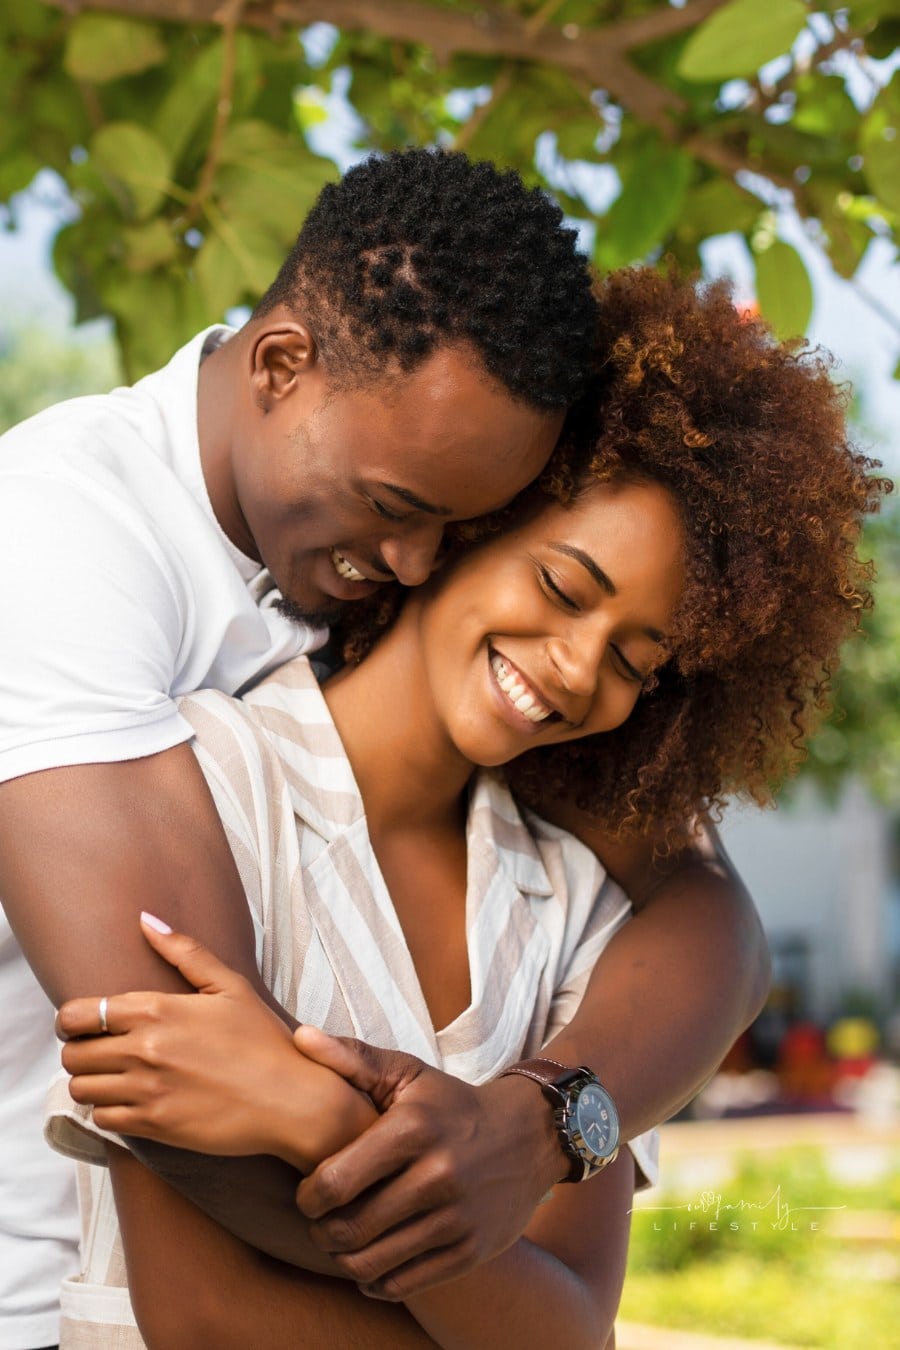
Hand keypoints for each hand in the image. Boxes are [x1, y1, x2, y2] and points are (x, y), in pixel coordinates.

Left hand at [56, 915, 374, 1169]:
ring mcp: (147, 1090)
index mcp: (157, 1010)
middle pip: (73, 1053)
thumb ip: (184, 951)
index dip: (71, 1019)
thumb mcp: (230, 986)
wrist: (291, 1099)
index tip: (84, 1023)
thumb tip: (145, 919)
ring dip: (91, 1082)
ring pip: (81, 1088)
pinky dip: (108, 1111)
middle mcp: (145, 1049)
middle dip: (79, 1050)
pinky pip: (102, 1119)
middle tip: (100, 1052)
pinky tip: (130, 1101)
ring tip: (114, 1077)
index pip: (77, 1014)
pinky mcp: (154, 1125)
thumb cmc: (263, 1040)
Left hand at [293, 1028, 567, 1298]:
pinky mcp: (470, 1251)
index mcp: (413, 1129)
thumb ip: (351, 1058)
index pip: (335, 1182)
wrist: (530, 1135)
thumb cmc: (451, 1104)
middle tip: (320, 1222)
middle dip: (321, 1231)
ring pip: (371, 1263)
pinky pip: (403, 1285)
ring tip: (343, 1241)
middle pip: (348, 1229)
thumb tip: (299, 1037)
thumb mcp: (407, 1073)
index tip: (309, 1192)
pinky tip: (371, 1260)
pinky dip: (375, 1280)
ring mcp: (456, 1218)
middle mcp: (436, 1176)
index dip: (308, 1196)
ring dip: (344, 1258)